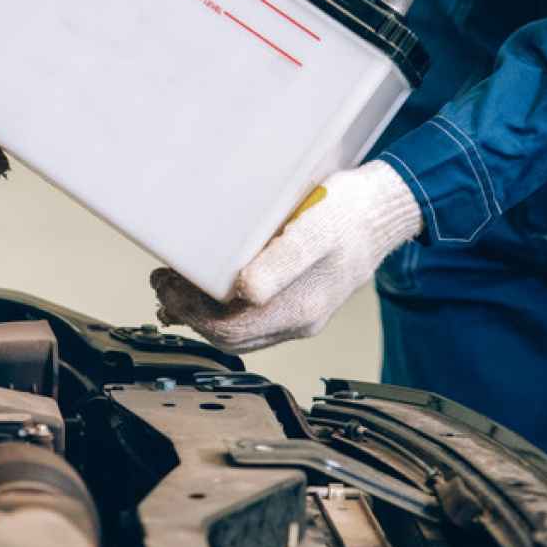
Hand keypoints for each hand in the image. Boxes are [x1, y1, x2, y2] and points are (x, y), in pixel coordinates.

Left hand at [151, 160, 422, 352]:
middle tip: (162, 283)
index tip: (166, 286)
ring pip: (240, 331)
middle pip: (230, 335)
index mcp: (300, 308)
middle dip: (189, 313)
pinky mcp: (299, 301)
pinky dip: (222, 307)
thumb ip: (279, 263)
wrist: (385, 211)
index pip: (230, 330)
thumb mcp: (313, 231)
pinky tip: (208, 288)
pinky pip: (253, 319)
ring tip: (175, 286)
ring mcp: (300, 314)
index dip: (191, 312)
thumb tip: (245, 291)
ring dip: (203, 313)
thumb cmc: (350, 214)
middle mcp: (299, 319)